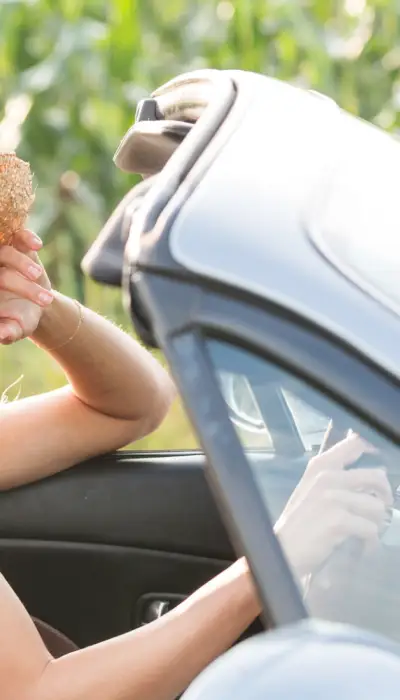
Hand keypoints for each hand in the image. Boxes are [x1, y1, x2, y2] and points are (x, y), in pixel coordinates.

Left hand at [0, 229, 52, 343]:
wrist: (38, 303)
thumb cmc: (21, 319)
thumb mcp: (16, 329)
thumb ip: (7, 333)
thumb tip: (1, 336)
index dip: (9, 284)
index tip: (6, 296)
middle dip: (19, 284)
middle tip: (45, 300)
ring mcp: (3, 255)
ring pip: (6, 252)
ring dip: (22, 263)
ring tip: (38, 276)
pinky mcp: (19, 245)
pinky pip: (18, 234)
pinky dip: (26, 237)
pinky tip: (36, 245)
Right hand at [275, 433, 392, 578]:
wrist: (283, 549)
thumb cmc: (299, 521)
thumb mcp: (312, 488)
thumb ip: (336, 475)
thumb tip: (374, 472)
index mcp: (321, 465)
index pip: (355, 443)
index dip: (374, 449)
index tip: (381, 461)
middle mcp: (327, 476)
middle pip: (377, 476)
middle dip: (385, 494)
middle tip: (381, 507)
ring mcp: (333, 498)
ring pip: (377, 507)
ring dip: (376, 523)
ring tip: (365, 532)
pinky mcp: (339, 521)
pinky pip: (371, 530)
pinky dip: (370, 542)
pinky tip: (361, 546)